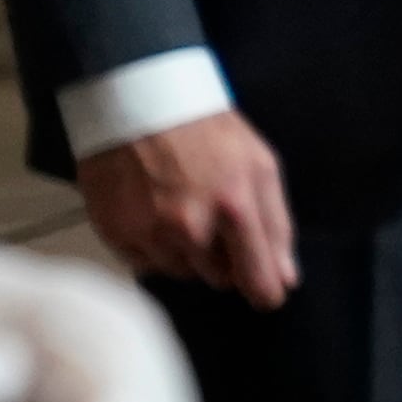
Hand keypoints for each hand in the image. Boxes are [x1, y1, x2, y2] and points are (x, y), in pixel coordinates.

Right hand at [79, 109, 295, 308]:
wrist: (139, 105)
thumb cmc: (208, 133)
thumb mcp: (260, 166)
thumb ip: (276, 226)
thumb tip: (285, 279)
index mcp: (234, 207)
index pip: (256, 277)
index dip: (265, 292)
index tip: (268, 296)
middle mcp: (189, 226)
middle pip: (219, 278)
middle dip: (225, 259)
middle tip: (216, 220)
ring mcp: (148, 232)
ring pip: (182, 273)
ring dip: (189, 254)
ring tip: (183, 210)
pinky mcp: (116, 234)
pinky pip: (146, 265)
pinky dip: (155, 249)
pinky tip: (155, 215)